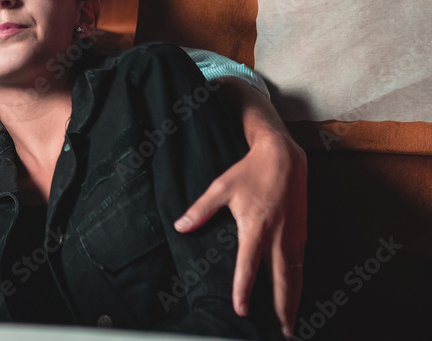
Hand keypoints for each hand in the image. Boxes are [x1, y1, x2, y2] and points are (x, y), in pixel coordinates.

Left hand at [175, 128, 306, 337]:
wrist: (284, 157)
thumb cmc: (249, 172)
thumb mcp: (220, 188)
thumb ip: (200, 210)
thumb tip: (180, 226)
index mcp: (255, 228)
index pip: (248, 267)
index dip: (243, 290)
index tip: (241, 310)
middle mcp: (278, 236)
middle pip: (282, 280)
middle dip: (282, 308)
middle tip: (282, 331)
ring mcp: (293, 236)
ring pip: (296, 276)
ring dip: (294, 300)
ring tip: (291, 323)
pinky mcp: (302, 234)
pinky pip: (301, 264)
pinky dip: (299, 283)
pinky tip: (295, 294)